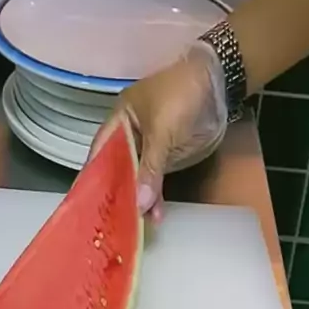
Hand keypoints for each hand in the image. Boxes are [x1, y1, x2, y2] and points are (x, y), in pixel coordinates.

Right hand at [88, 41, 227, 222]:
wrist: (220, 85)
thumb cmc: (182, 96)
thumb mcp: (162, 131)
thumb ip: (150, 168)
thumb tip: (139, 204)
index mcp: (119, 121)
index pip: (100, 153)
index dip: (94, 177)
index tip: (89, 203)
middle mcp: (129, 137)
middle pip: (117, 170)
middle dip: (117, 195)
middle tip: (111, 222)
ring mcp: (149, 149)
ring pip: (137, 179)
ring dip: (138, 200)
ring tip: (137, 223)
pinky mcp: (167, 159)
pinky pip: (157, 181)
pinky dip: (156, 197)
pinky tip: (157, 215)